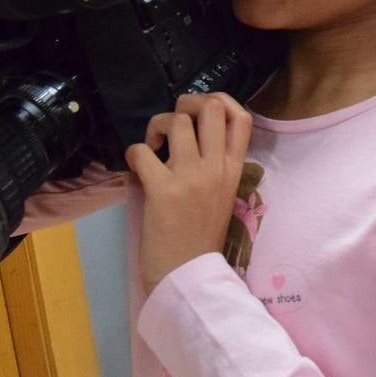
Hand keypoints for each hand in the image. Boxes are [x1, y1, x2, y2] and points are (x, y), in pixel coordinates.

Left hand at [126, 93, 251, 295]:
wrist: (188, 276)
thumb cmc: (202, 237)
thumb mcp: (222, 196)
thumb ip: (216, 166)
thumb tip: (195, 137)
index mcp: (234, 170)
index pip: (241, 117)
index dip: (222, 100)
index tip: (202, 112)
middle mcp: (216, 168)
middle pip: (210, 106)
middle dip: (186, 103)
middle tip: (174, 125)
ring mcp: (190, 177)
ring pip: (176, 121)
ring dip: (158, 126)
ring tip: (155, 146)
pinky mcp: (162, 190)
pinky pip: (142, 151)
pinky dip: (134, 153)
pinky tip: (137, 168)